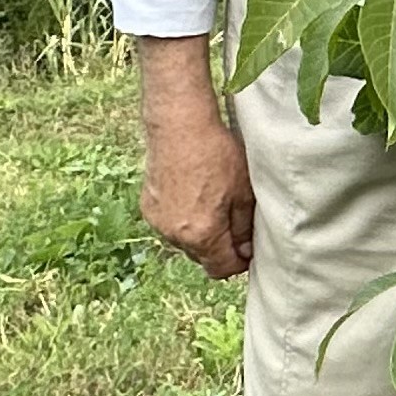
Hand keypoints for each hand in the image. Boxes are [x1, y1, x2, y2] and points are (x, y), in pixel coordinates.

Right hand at [137, 40, 254, 279]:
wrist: (179, 126)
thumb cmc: (216, 154)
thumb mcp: (243, 192)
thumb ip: (244, 228)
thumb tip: (245, 251)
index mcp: (202, 235)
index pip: (222, 269)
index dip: (239, 262)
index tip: (248, 248)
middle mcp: (175, 235)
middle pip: (203, 257)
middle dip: (220, 247)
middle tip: (234, 222)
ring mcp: (158, 222)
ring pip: (185, 241)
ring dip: (200, 233)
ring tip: (212, 203)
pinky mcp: (148, 207)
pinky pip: (170, 224)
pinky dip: (183, 218)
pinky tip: (193, 194)